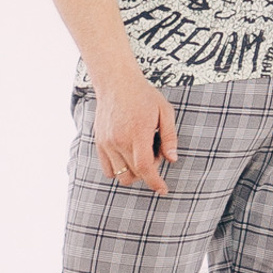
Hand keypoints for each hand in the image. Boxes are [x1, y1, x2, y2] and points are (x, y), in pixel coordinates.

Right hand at [92, 64, 177, 193]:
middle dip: (148, 171)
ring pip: (120, 176)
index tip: (163, 189)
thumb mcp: (165, 111)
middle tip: (154, 151)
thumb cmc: (144, 95)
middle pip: (134, 174)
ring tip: (139, 153)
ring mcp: (107, 143)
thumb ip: (170, 137)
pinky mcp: (100, 143)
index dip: (155, 182)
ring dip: (133, 173)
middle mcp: (120, 140)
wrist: (117, 83)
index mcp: (138, 133)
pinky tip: (128, 155)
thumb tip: (173, 159)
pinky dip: (119, 170)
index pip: (145, 167)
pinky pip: (108, 169)